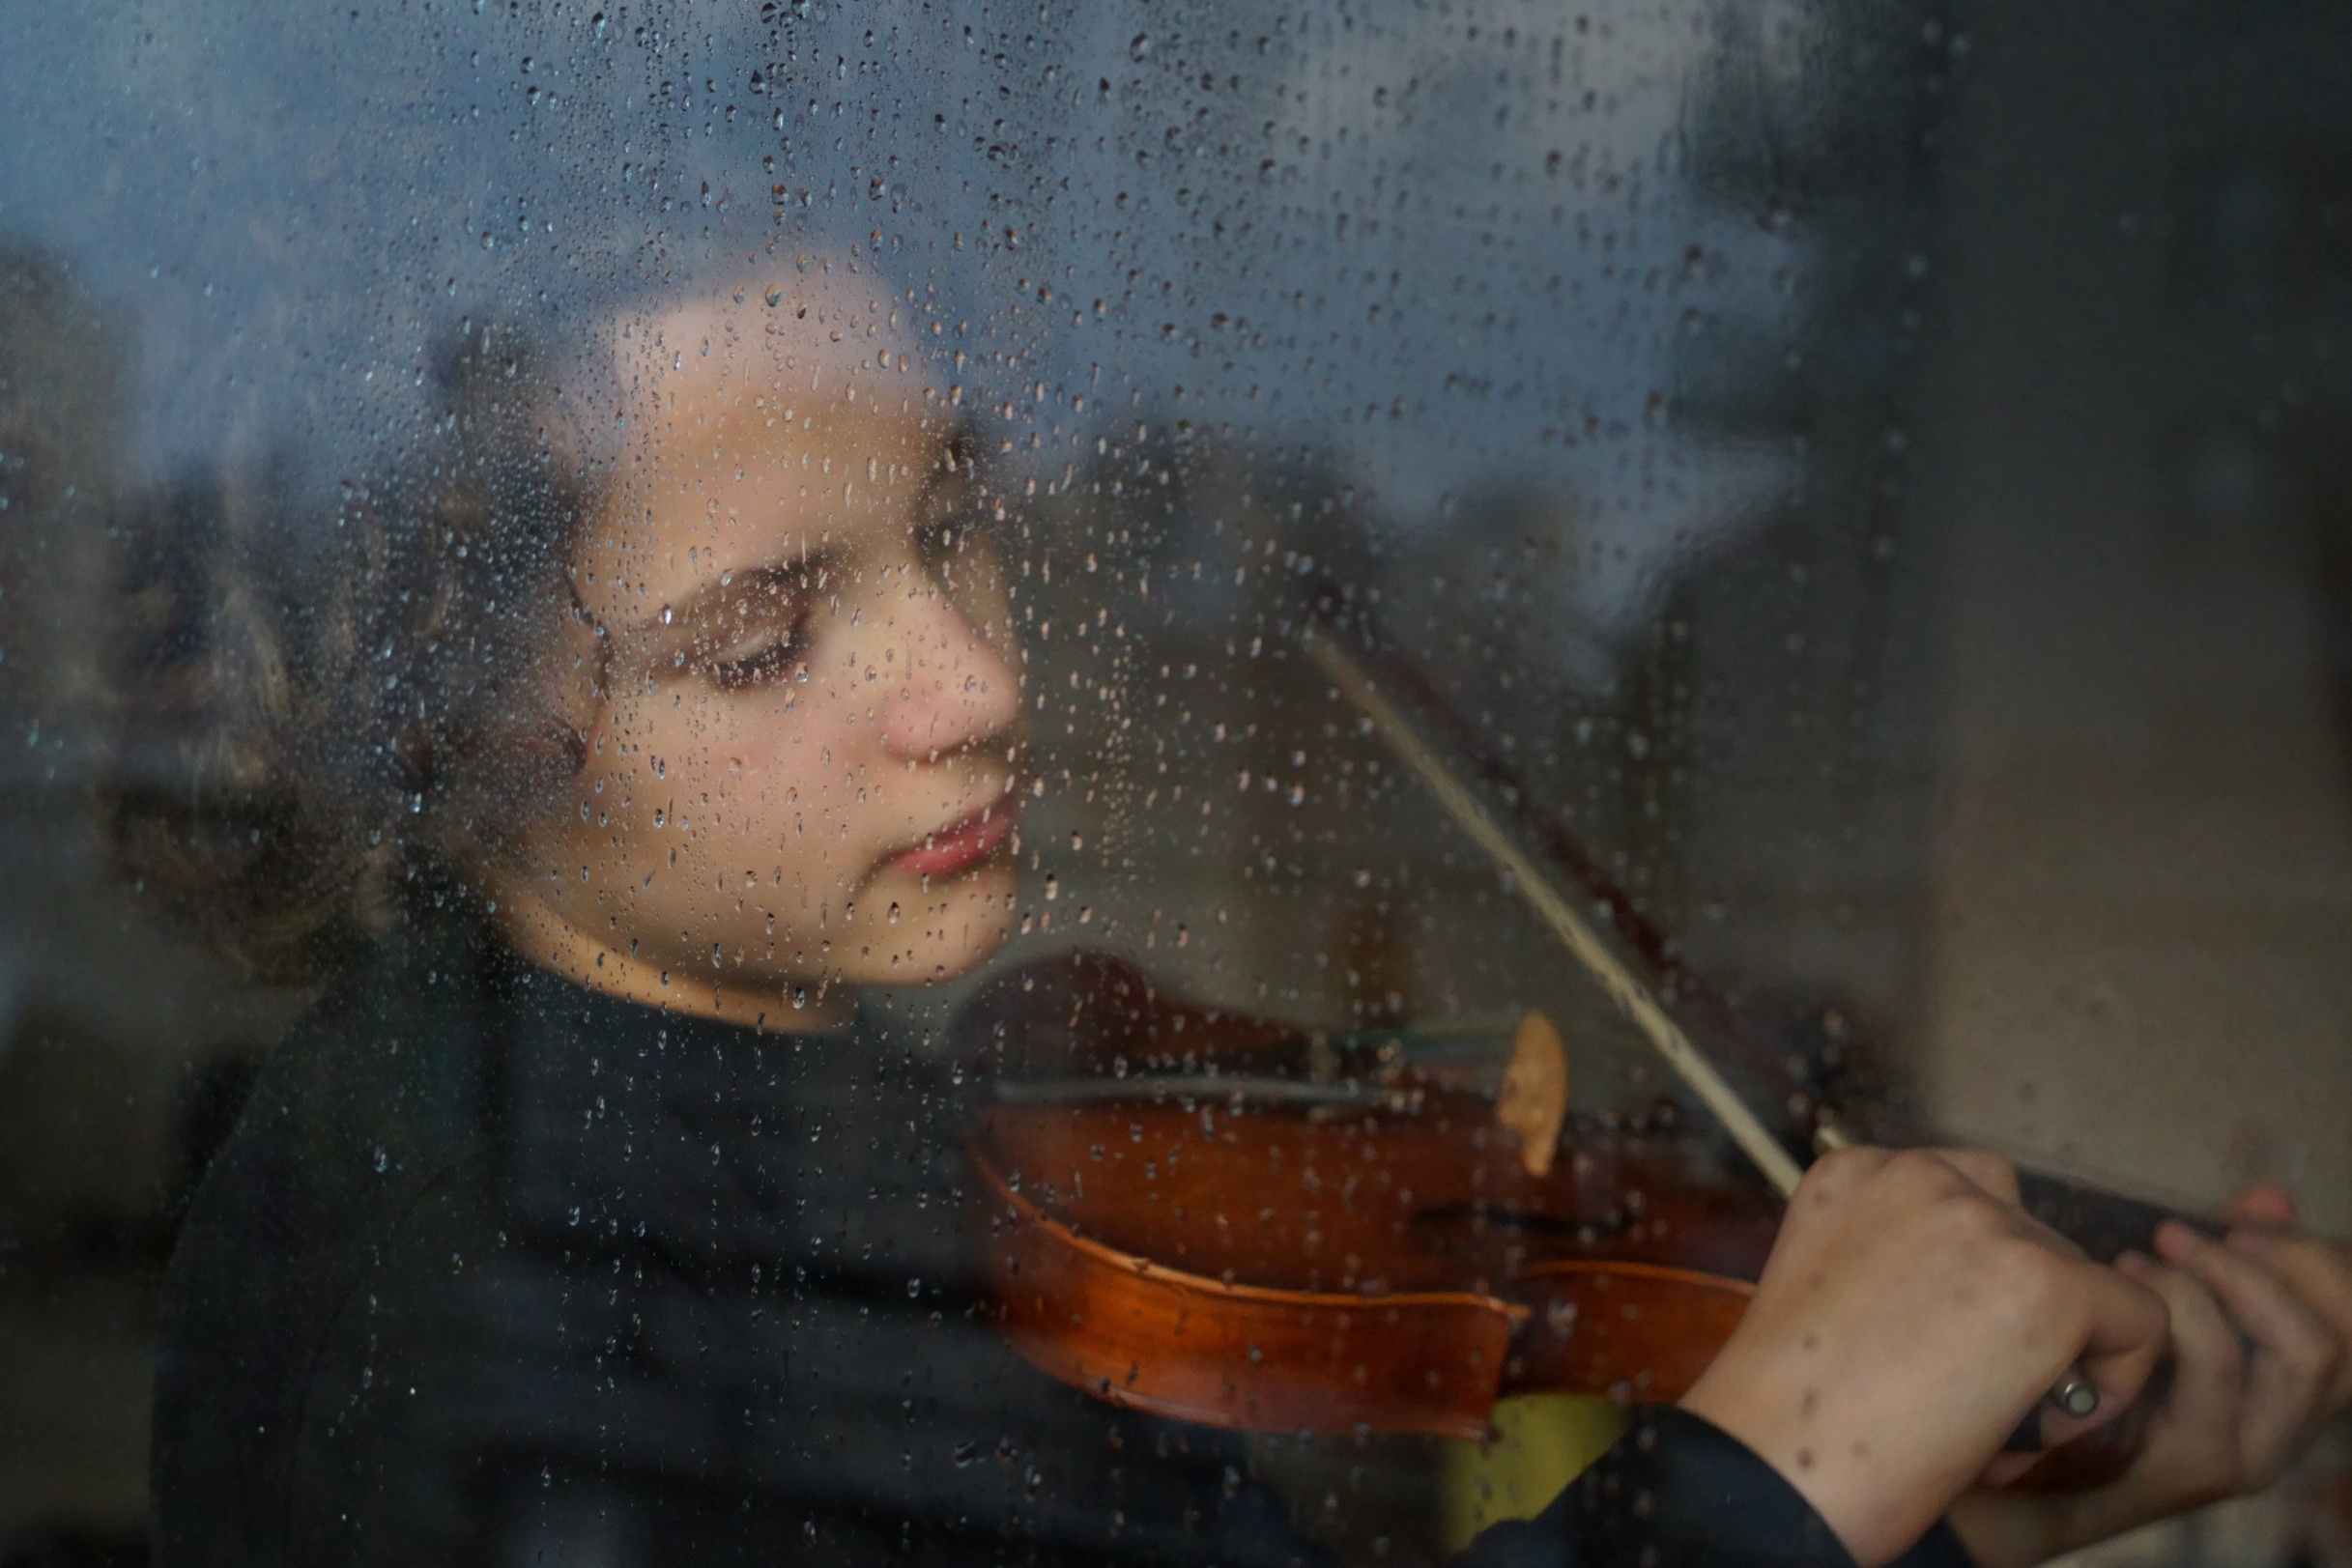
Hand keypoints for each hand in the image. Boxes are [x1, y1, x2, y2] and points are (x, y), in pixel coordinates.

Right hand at [1679, 1147, 2169, 1567]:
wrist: (1772, 1467)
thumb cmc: (1789, 1413)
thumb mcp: (1830, 1298)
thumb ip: (1895, 1265)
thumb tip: (1981, 1301)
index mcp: (1856, 1174)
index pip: (1964, 1201)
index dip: (1970, 1286)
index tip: (1932, 1356)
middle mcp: (1921, 1175)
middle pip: (2029, 1237)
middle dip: (2017, 1322)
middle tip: (1967, 1405)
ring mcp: (1985, 1222)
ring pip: (2082, 1281)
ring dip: (2059, 1354)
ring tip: (1996, 1428)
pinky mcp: (2046, 1282)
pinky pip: (2139, 1322)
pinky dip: (2111, 1385)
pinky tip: (2041, 1431)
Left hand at [1949, 1184, 2351, 1567]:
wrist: (2033, 1466)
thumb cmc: (2101, 1367)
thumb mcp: (2171, 1302)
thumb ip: (2227, 1253)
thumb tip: (2272, 1196)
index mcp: (2293, 1381)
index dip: (2315, 1256)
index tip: (2241, 1219)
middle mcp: (2292, 1422)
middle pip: (2342, 1334)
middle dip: (2271, 1265)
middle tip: (2181, 1233)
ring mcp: (2257, 1447)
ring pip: (2302, 1349)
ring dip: (2229, 1283)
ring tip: (2144, 1261)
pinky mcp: (2206, 1463)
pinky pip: (2224, 1366)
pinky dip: (2184, 1311)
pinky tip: (2122, 1289)